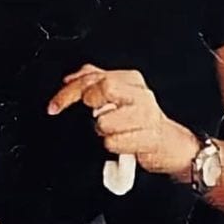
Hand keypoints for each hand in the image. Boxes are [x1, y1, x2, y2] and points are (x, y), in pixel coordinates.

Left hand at [47, 64, 198, 178]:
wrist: (170, 145)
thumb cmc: (141, 121)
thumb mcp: (119, 95)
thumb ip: (93, 82)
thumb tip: (69, 79)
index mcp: (131, 79)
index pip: (93, 77)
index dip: (68, 92)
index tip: (54, 106)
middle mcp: (140, 94)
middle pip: (103, 88)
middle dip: (88, 104)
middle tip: (88, 117)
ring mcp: (146, 116)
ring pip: (105, 121)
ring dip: (101, 132)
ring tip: (111, 133)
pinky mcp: (149, 138)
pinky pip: (114, 143)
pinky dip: (111, 146)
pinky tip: (120, 144)